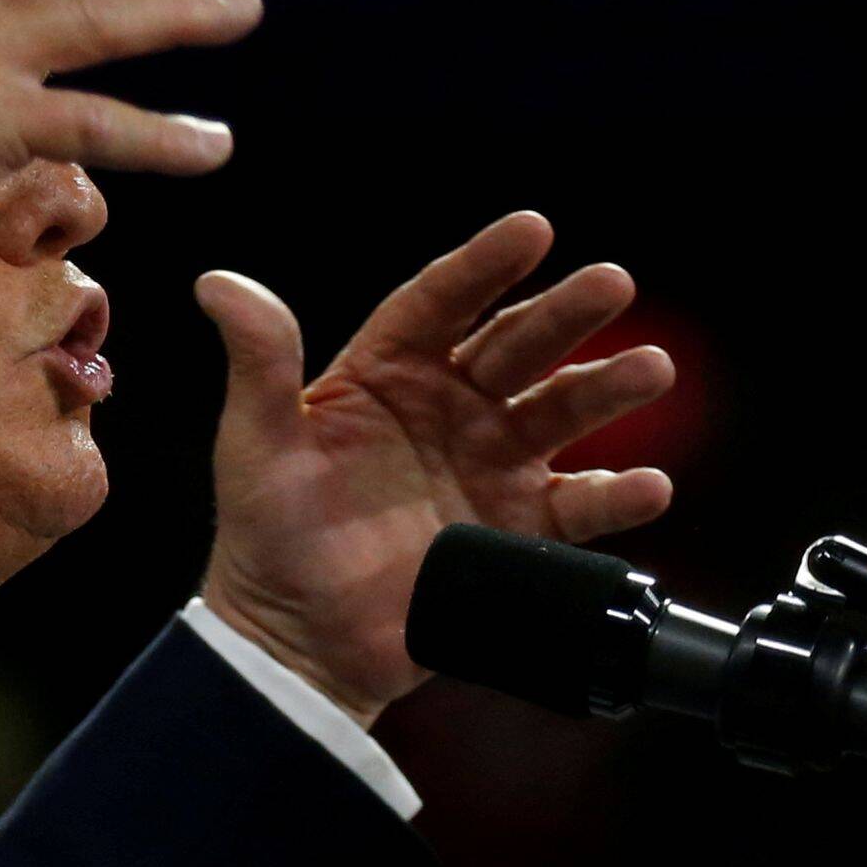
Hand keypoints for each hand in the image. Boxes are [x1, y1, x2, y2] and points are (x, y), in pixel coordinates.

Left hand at [196, 212, 674, 726]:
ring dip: (606, 389)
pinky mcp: (517, 531)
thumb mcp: (254, 441)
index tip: (531, 229)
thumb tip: (217, 283)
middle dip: (562, 314)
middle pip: (513, 347)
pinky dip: (616, 496)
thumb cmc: (267, 532)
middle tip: (611, 281)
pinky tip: (647, 484)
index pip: (440, 303)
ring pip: (558, 413)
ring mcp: (488, 466)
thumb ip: (258, 361)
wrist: (297, 638)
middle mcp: (447, 409)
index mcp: (385, 373)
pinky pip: (577, 507)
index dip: (483, 265)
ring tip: (650, 368)